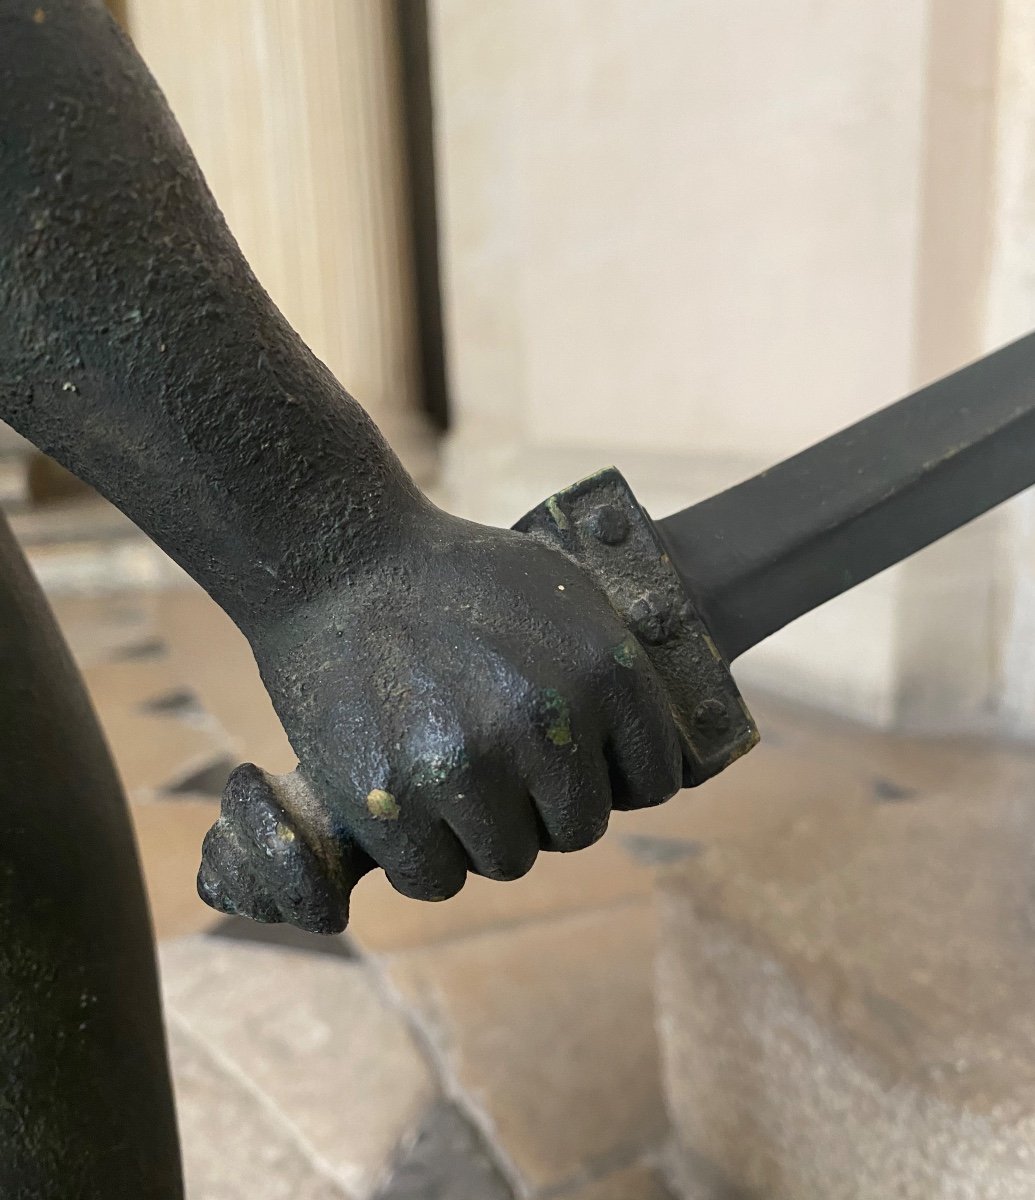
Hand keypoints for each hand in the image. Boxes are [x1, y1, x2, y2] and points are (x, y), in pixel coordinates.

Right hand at [199, 506, 683, 929]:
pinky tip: (409, 803)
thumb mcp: (563, 595)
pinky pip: (434, 879)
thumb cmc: (456, 578)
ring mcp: (463, 766)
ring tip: (448, 771)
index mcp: (603, 673)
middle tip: (500, 763)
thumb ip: (616, 673)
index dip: (613, 775)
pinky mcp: (388, 802)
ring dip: (482, 831)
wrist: (340, 563)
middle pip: (579, 830)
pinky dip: (423, 855)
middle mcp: (543, 725)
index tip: (574, 760)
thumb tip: (655, 752)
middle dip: (546, 806)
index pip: (654, 782)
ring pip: (508, 861)